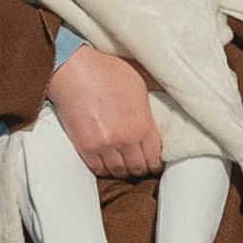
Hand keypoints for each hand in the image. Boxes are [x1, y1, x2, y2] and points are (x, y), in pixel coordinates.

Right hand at [47, 45, 163, 179]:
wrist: (73, 70)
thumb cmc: (106, 71)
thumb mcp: (140, 80)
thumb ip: (153, 99)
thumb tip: (168, 99)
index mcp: (142, 124)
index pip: (155, 157)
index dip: (156, 162)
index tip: (155, 162)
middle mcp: (125, 139)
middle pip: (138, 168)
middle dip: (141, 168)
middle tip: (140, 165)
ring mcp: (104, 145)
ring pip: (118, 171)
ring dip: (123, 170)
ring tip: (124, 165)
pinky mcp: (85, 147)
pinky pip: (98, 169)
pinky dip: (104, 169)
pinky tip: (107, 163)